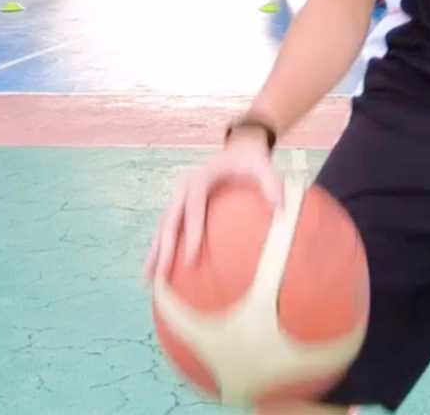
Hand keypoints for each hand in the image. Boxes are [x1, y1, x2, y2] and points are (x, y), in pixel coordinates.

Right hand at [144, 129, 281, 281]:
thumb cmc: (252, 162)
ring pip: (163, 226)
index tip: (191, 259)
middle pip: (170, 220)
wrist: (239, 150)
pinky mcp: (180, 205)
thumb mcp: (264, 166)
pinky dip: (161, 247)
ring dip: (155, 251)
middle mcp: (184, 187)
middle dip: (164, 248)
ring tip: (149, 279)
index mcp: (200, 178)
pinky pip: (167, 227)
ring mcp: (179, 196)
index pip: (193, 208)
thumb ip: (272, 185)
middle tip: (161, 274)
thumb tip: (280, 210)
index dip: (192, 233)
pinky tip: (158, 269)